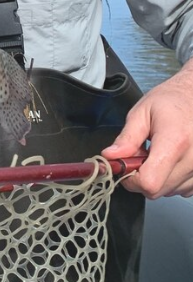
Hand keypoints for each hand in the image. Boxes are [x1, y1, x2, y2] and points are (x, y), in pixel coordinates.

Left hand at [101, 61, 192, 197]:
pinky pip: (183, 189)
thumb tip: (110, 157)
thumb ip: (126, 138)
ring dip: (157, 178)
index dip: (131, 179)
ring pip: (170, 192)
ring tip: (157, 154)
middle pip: (158, 190)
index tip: (125, 166)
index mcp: (174, 141)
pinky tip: (170, 160)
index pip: (150, 181)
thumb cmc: (170, 102)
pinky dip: (171, 180)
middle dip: (141, 177)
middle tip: (140, 155)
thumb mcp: (141, 113)